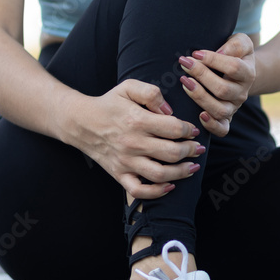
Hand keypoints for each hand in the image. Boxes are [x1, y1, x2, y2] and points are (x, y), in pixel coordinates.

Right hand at [68, 80, 202, 199]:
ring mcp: (125, 162)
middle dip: (191, 151)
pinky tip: (170, 186)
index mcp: (136, 120)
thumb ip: (151, 93)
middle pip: (172, 153)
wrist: (81, 123)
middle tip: (198, 148)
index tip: (194, 130)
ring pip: (160, 174)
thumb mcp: (128, 87)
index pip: (174, 128)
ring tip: (193, 167)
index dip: (189, 130)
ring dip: (182, 172)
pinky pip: (139, 191)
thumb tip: (169, 111)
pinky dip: (157, 192)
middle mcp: (132, 143)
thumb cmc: (109, 104)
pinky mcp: (119, 174)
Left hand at [178, 33, 255, 136]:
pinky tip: (199, 115)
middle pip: (223, 90)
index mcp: (247, 73)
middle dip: (201, 76)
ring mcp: (234, 108)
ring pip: (219, 110)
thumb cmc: (235, 54)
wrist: (240, 72)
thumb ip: (236, 44)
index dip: (213, 60)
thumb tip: (221, 51)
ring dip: (200, 97)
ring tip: (184, 83)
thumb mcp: (241, 42)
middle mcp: (241, 93)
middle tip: (185, 65)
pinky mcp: (226, 119)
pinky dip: (211, 125)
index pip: (233, 67)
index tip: (195, 53)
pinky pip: (222, 129)